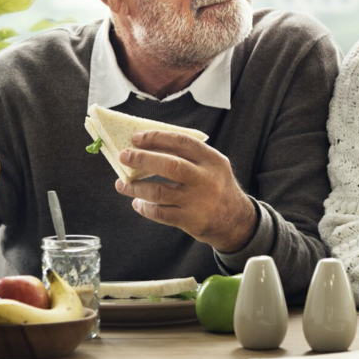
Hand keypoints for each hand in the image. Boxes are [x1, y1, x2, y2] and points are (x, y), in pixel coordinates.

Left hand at [114, 131, 256, 252]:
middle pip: (170, 165)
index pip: (182, 142)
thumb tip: (149, 146)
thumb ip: (189, 156)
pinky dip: (145, 207)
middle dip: (142, 159)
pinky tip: (138, 203)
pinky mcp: (191, 220)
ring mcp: (198, 200)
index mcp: (212, 160)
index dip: (157, 138)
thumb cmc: (216, 187)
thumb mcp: (212, 166)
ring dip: (136, 187)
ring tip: (122, 184)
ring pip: (159, 192)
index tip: (137, 138)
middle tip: (123, 156)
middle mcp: (206, 179)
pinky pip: (160, 213)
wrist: (236, 220)